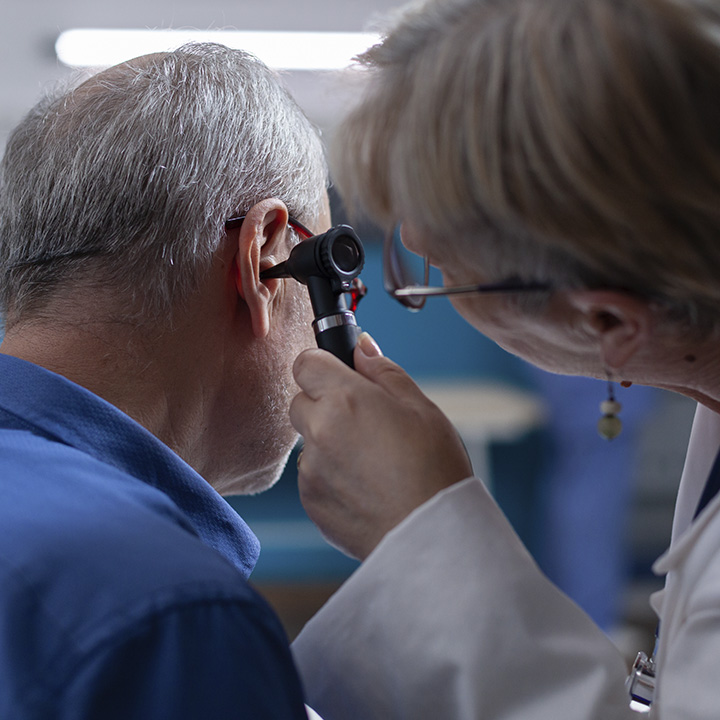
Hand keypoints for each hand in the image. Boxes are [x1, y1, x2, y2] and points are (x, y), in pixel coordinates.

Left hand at [290, 333, 472, 559]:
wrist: (431, 535)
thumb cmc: (434, 469)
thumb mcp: (421, 407)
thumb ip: (384, 372)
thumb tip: (361, 348)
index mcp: (345, 399)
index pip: (305, 362)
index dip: (323, 365)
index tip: (340, 374)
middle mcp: (319, 431)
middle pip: (300, 401)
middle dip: (324, 403)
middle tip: (363, 419)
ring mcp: (311, 469)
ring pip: (308, 441)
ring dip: (328, 441)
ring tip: (371, 460)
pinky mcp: (310, 501)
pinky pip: (312, 475)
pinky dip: (330, 475)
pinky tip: (365, 486)